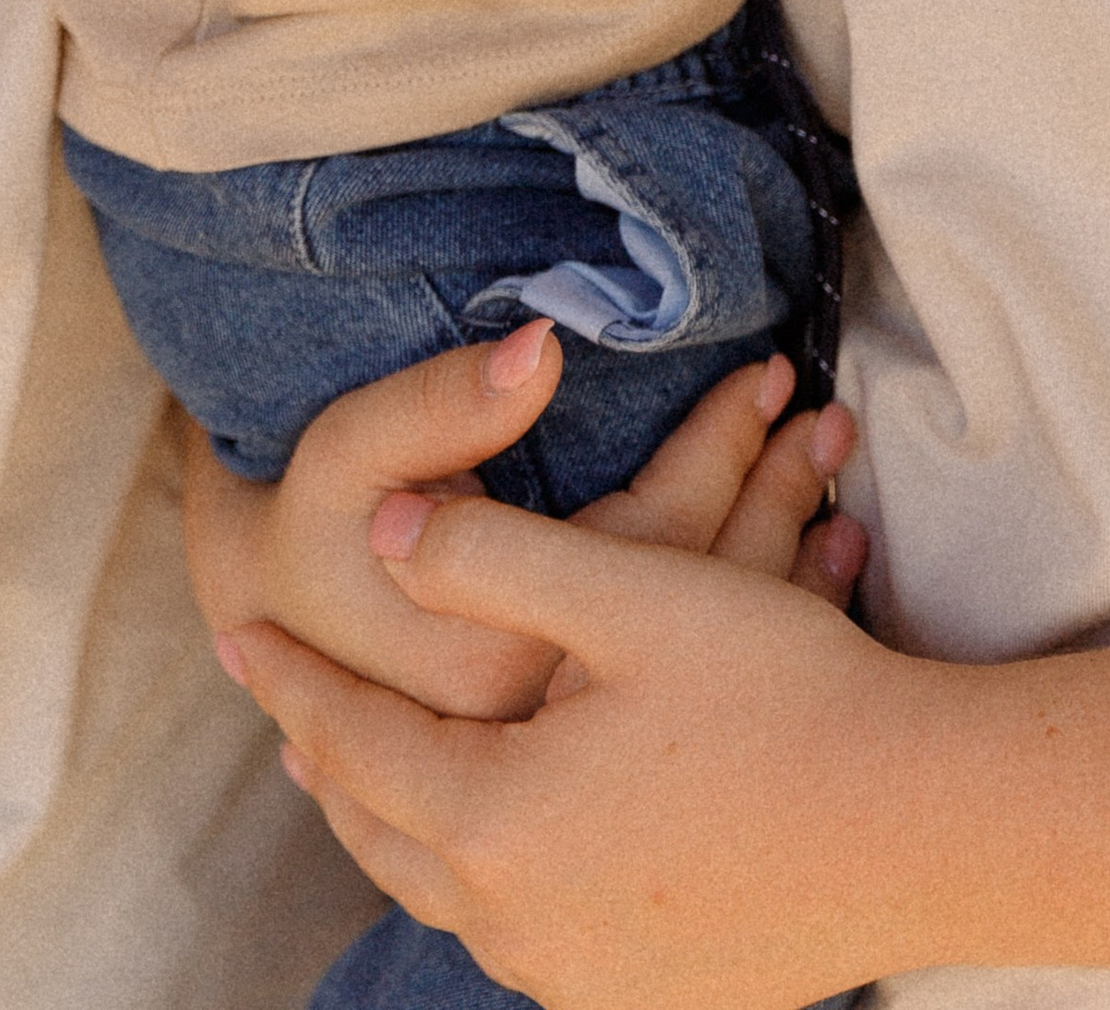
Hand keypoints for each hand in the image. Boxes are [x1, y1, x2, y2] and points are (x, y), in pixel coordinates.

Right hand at [188, 320, 864, 727]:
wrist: (276, 635)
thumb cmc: (312, 541)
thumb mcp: (352, 458)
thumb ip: (438, 408)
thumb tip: (540, 351)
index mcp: (504, 665)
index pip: (648, 536)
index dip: (716, 448)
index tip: (769, 375)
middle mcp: (555, 733)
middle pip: (696, 597)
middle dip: (774, 494)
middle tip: (829, 414)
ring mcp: (582, 758)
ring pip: (716, 646)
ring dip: (789, 543)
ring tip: (833, 456)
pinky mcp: (597, 757)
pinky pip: (711, 682)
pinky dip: (776, 600)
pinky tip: (824, 549)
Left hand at [217, 486, 931, 1009]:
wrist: (925, 828)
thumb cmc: (781, 697)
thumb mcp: (628, 593)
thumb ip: (491, 556)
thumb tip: (384, 536)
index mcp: (495, 820)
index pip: (354, 741)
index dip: (293, 678)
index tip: (238, 632)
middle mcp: (518, 922)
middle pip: (384, 832)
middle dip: (331, 760)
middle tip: (284, 709)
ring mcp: (582, 976)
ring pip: (449, 892)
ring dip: (402, 823)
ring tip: (371, 774)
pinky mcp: (646, 996)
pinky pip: (522, 934)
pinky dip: (482, 876)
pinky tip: (496, 844)